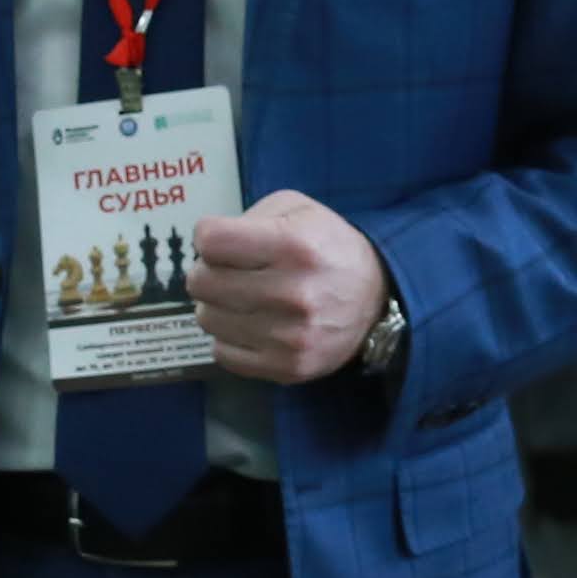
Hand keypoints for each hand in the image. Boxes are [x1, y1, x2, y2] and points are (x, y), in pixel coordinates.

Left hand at [186, 192, 387, 384]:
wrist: (376, 299)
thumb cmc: (327, 247)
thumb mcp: (298, 209)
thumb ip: (249, 217)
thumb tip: (205, 246)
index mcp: (294, 246)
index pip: (210, 241)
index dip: (208, 236)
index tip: (221, 240)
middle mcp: (292, 293)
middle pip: (200, 282)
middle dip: (207, 271)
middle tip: (227, 271)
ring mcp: (290, 337)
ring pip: (207, 319)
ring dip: (217, 305)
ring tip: (243, 298)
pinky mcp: (287, 368)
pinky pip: (222, 353)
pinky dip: (230, 337)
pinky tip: (252, 324)